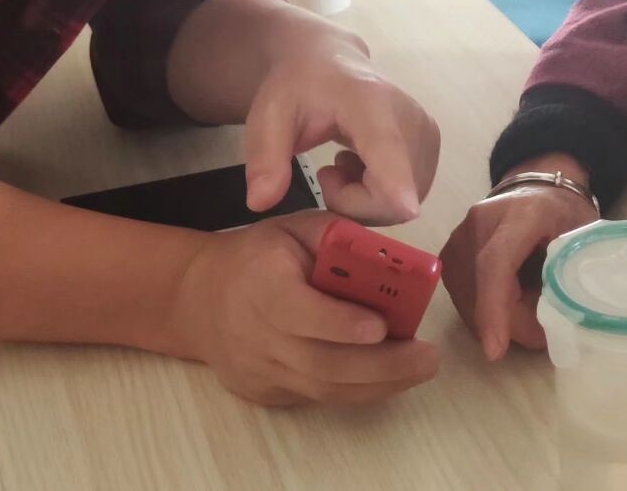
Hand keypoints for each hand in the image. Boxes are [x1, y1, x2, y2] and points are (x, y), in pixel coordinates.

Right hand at [164, 211, 438, 405]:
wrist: (198, 298)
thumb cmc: (258, 256)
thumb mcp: (293, 228)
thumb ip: (338, 237)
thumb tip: (391, 257)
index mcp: (261, 284)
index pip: (299, 312)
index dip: (340, 324)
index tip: (383, 326)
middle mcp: (256, 334)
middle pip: (320, 363)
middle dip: (381, 365)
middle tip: (428, 358)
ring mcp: (257, 370)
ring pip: (323, 389)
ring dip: (379, 384)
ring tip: (419, 369)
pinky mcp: (264, 394)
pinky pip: (316, 398)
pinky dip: (357, 391)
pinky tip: (388, 377)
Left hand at [245, 36, 439, 224]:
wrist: (328, 59)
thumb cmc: (298, 85)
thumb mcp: (268, 115)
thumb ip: (264, 158)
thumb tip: (260, 202)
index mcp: (369, 102)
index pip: (388, 151)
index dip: (395, 188)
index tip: (398, 212)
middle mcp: (411, 116)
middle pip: (393, 195)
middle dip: (353, 205)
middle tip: (324, 177)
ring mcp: (427, 132)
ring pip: (402, 201)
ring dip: (365, 201)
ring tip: (339, 169)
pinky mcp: (431, 144)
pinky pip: (409, 193)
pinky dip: (380, 193)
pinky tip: (360, 168)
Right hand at [441, 154, 599, 359]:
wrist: (537, 191)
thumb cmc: (565, 217)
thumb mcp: (582, 242)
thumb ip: (570, 277)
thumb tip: (556, 326)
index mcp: (520, 213)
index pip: (496, 262)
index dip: (495, 307)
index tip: (496, 350)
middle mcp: (479, 222)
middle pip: (481, 290)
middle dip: (510, 325)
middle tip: (544, 332)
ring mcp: (458, 238)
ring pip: (469, 300)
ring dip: (498, 319)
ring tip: (531, 305)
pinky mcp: (448, 256)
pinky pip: (463, 298)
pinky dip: (486, 312)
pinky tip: (511, 302)